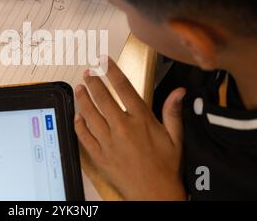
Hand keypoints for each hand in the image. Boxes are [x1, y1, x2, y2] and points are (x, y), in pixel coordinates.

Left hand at [74, 57, 186, 199]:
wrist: (154, 194)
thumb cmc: (165, 167)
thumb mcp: (175, 138)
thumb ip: (173, 112)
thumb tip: (179, 91)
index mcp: (141, 120)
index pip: (124, 88)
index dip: (112, 71)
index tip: (104, 61)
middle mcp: (122, 127)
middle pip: (102, 97)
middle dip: (93, 81)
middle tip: (88, 72)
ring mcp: (108, 141)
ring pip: (90, 114)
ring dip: (83, 99)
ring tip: (79, 88)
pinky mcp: (100, 155)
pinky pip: (84, 136)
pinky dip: (79, 124)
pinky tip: (77, 116)